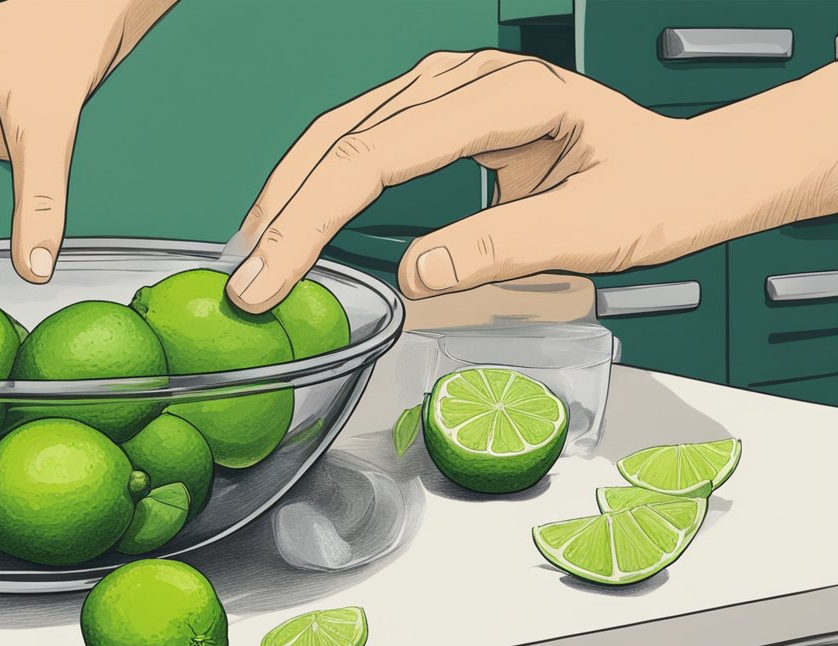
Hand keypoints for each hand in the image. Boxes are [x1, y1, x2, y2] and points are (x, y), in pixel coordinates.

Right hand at [226, 50, 837, 310]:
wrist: (680, 171)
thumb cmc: (652, 189)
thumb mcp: (596, 229)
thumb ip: (505, 246)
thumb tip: (414, 275)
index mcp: (505, 95)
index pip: (377, 153)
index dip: (312, 218)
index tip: (272, 276)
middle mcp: (463, 79)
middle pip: (342, 139)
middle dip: (283, 215)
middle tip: (245, 287)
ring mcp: (445, 90)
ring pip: (338, 135)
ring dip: (288, 198)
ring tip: (252, 260)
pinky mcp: (436, 113)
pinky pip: (359, 142)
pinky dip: (316, 187)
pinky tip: (291, 223)